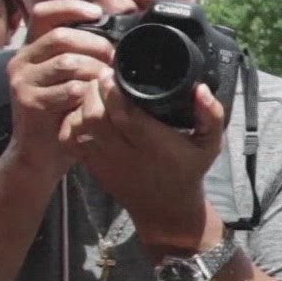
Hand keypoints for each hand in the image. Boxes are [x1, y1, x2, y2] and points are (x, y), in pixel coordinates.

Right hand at [4, 0, 112, 179]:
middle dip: (96, 45)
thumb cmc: (63, 112)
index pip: (44, 12)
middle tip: (114, 59)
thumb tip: (116, 33)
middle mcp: (22, 60)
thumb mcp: (70, 78)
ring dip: (96, 70)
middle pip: (62, 36)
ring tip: (107, 83)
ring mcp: (22, 80)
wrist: (40, 153)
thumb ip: (83, 54)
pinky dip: (88, 93)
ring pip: (67, 62)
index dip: (71, 7)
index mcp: (33, 48)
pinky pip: (68, 89)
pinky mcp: (28, 101)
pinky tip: (94, 100)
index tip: (98, 13)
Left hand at [61, 70, 224, 254]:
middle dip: (94, 90)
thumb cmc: (188, 169)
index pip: (125, 114)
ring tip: (94, 89)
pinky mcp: (91, 164)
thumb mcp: (211, 144)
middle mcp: (126, 153)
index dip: (114, 90)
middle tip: (103, 75)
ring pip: (80, 125)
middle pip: (96, 116)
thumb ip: (211, 115)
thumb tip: (200, 89)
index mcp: (155, 145)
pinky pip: (71, 138)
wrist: (165, 209)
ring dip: (82, 103)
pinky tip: (82, 109)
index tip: (114, 71)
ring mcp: (104, 160)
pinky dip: (70, 119)